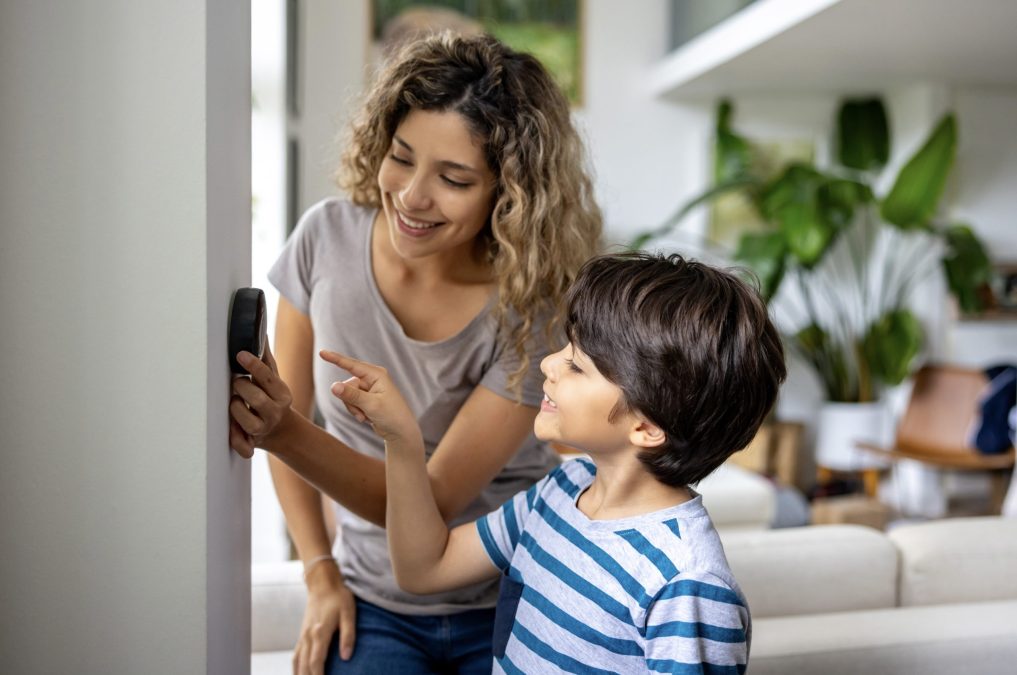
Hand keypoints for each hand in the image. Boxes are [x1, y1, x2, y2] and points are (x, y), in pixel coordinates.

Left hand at [229, 340, 294, 456]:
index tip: (240, 354)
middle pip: (256, 398)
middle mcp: (274, 412)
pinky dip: (237, 441)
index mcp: (282, 394)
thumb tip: (259, 330)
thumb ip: (265, 359)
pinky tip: (232, 431)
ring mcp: (263, 429)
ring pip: (246, 420)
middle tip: (236, 382)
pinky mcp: (253, 443)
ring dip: (235, 409)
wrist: (282, 431)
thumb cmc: (272, 398)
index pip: (268, 378)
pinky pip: (243, 446)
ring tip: (234, 402)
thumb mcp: (274, 380)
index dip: (253, 365)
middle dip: (241, 387)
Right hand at [294, 564, 356, 673]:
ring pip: (298, 662)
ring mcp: (303, 636)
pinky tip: (299, 674)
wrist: (323, 583)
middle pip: (305, 666)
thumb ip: (348, 635)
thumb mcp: (349, 613)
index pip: (316, 661)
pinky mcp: (302, 634)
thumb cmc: (339, 597)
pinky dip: (296, 668)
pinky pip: (296, 656)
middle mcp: (308, 636)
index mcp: (319, 632)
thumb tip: (346, 657)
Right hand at [319, 350, 419, 445]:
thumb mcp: (371, 405)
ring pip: (346, 395)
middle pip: (347, 384)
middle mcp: (372, 378)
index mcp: (376, 374)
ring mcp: (368, 388)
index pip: (351, 365)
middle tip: (362, 412)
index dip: (335, 359)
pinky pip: (350, 402)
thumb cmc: (392, 416)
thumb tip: (333, 386)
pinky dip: (355, 411)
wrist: (400, 432)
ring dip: (353, 408)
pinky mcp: (365, 398)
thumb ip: (351, 395)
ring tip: (365, 416)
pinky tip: (367, 418)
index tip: (321, 352)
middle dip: (350, 400)